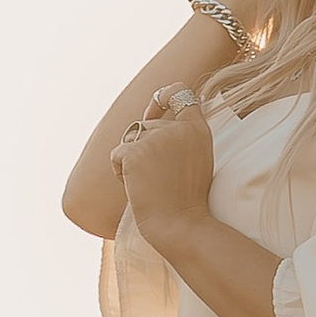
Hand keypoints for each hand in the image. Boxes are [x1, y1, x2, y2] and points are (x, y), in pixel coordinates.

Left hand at [112, 86, 214, 251]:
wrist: (179, 224)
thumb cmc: (185, 199)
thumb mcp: (195, 159)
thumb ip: (180, 135)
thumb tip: (149, 116)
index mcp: (198, 129)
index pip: (178, 93)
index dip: (162, 97)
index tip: (154, 111)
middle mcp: (179, 128)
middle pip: (146, 125)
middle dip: (143, 149)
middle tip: (160, 178)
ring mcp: (157, 138)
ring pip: (130, 140)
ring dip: (132, 162)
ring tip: (151, 183)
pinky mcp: (136, 151)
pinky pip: (117, 155)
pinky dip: (121, 173)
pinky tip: (138, 187)